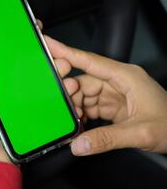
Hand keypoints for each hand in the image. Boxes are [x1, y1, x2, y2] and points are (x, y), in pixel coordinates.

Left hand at [0, 20, 79, 164]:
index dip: (15, 31)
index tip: (30, 24)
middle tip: (53, 50)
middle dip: (43, 49)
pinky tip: (68, 87)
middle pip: (26, 56)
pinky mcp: (30, 108)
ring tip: (64, 68)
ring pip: (42, 73)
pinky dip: (61, 89)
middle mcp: (0, 80)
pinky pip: (48, 94)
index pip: (0, 43)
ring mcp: (17, 94)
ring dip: (57, 67)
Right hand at [45, 35, 166, 155]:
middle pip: (84, 80)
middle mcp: (119, 82)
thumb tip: (78, 144)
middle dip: (69, 91)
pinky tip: (79, 124)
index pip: (90, 61)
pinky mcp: (115, 107)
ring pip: (86, 94)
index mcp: (126, 77)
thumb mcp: (141, 132)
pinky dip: (82, 115)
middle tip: (56, 102)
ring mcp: (117, 94)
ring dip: (75, 106)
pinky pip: (92, 106)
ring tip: (69, 119)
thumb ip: (107, 138)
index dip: (67, 53)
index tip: (48, 44)